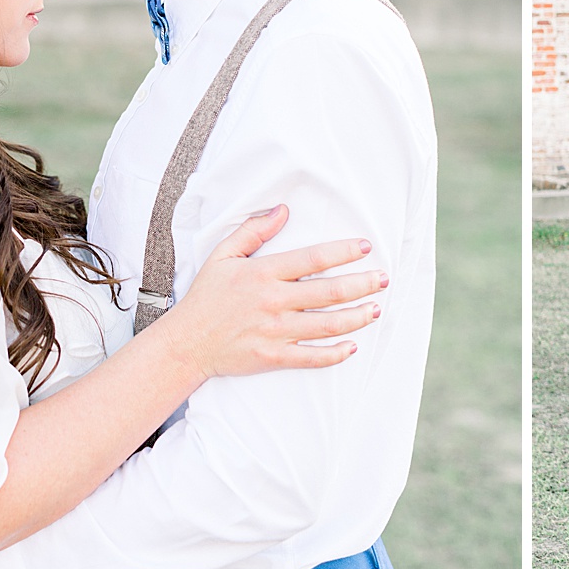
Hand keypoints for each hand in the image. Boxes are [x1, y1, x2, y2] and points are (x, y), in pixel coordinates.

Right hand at [158, 205, 386, 379]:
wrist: (185, 343)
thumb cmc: (206, 297)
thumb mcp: (222, 256)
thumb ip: (253, 231)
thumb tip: (283, 210)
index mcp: (263, 273)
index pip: (312, 258)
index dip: (343, 252)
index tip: (365, 247)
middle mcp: (272, 301)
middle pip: (328, 292)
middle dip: (362, 284)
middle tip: (383, 279)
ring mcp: (274, 331)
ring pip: (327, 325)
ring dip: (357, 317)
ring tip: (376, 309)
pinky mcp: (272, 357)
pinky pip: (311, 358)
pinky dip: (335, 354)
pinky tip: (353, 345)